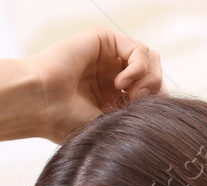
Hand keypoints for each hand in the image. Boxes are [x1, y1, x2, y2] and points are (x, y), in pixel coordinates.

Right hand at [23, 27, 164, 143]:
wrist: (39, 104)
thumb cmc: (65, 121)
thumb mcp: (108, 124)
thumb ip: (135, 114)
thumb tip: (167, 108)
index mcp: (112, 97)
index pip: (150, 93)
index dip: (156, 103)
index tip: (146, 118)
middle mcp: (111, 74)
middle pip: (154, 73)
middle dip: (154, 90)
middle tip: (137, 103)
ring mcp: (108, 57)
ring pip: (149, 59)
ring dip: (148, 78)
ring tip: (130, 93)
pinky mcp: (103, 40)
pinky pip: (137, 49)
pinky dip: (138, 66)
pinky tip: (122, 82)